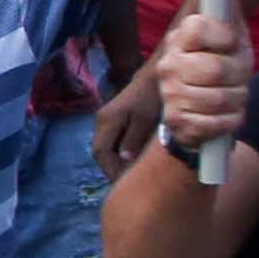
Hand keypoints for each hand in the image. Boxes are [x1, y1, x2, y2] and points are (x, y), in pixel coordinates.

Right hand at [92, 59, 166, 174]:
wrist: (157, 75)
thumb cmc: (152, 96)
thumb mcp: (145, 119)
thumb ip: (133, 139)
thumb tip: (123, 160)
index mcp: (106, 121)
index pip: (101, 153)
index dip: (111, 169)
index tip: (125, 182)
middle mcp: (102, 121)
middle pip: (102, 152)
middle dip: (114, 168)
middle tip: (131, 181)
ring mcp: (108, 120)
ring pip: (107, 148)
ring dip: (118, 161)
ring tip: (133, 173)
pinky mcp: (117, 120)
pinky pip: (114, 142)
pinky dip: (122, 153)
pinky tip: (135, 159)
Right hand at [152, 11, 251, 154]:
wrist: (199, 106)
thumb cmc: (221, 63)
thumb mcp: (230, 35)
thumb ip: (228, 5)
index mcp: (180, 38)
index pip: (199, 28)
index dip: (224, 36)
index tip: (233, 42)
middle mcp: (168, 65)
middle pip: (215, 69)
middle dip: (239, 75)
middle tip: (240, 76)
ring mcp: (169, 94)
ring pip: (218, 99)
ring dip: (237, 99)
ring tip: (236, 95)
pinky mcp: (176, 121)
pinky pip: (214, 123)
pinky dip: (230, 120)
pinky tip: (228, 114)